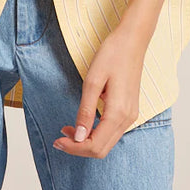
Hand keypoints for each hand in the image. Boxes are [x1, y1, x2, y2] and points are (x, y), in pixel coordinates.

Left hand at [52, 24, 144, 158]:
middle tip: (59, 137)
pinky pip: (112, 132)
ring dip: (87, 141)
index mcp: (118, 113)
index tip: (58, 140)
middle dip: (79, 147)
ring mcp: (131, 115)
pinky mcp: (129, 110)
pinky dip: (96, 133)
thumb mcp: (92, 80)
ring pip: (107, 142)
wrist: (132, 40)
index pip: (95, 146)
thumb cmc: (112, 55)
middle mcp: (127, 119)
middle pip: (102, 149)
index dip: (74, 148)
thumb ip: (85, 111)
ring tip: (68, 130)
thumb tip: (78, 137)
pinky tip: (83, 123)